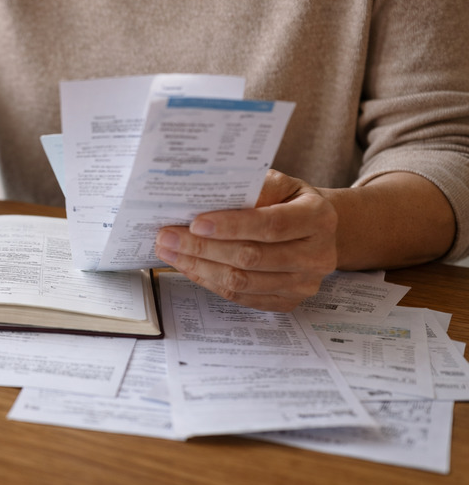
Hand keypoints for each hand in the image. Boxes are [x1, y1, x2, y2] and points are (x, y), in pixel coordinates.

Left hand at [153, 170, 337, 311]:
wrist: (316, 230)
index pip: (271, 225)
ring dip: (199, 267)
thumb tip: (212, 195)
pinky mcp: (287, 302)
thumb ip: (254, 187)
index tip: (195, 223)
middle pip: (251, 257)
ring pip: (242, 282)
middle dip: (203, 248)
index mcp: (318, 218)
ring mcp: (303, 284)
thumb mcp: (281, 183)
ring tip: (169, 251)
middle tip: (167, 237)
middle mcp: (317, 255)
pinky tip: (189, 266)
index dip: (232, 226)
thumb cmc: (290, 201)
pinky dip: (209, 281)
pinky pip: (240, 297)